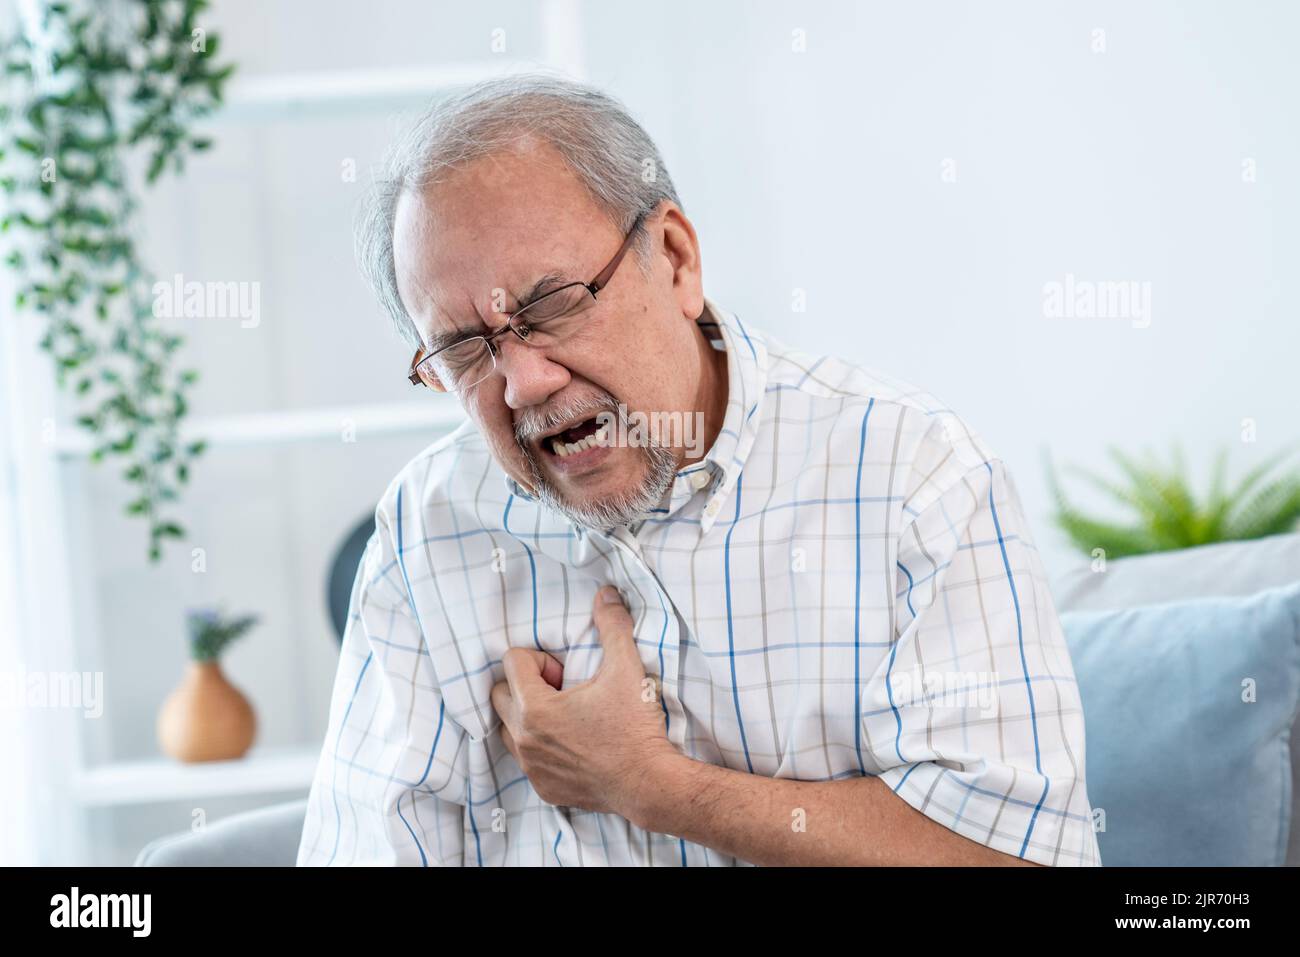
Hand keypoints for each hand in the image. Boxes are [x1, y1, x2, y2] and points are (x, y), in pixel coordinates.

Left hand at [490, 585, 677, 816]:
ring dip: (527, 716)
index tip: (566, 672)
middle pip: (499, 694)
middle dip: (526, 685)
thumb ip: (612, 626)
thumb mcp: (626, 669)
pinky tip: (574, 743)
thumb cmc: (635, 727)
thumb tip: (607, 593)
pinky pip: (527, 759)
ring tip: (565, 715)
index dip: (540, 659)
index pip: (511, 662)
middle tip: (564, 690)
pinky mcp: (543, 788)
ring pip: (507, 729)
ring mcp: (532, 767)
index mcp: (535, 708)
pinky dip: (541, 746)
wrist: (650, 783)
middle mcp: (524, 740)